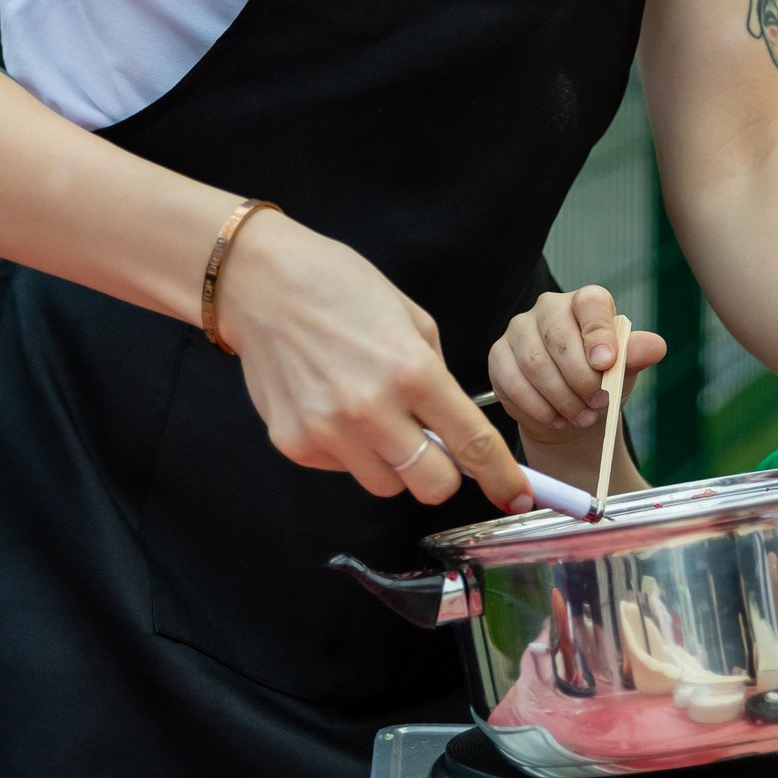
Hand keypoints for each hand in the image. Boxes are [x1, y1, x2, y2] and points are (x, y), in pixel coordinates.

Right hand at [211, 208, 532, 512]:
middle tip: (432, 444)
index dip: (500, 476)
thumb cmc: (340, 287)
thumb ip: (437, 375)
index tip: (516, 494)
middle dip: (443, 472)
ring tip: (374, 417)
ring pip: (387, 486)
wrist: (261, 284)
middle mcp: (372, 411)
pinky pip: (343, 470)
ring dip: (394, 463)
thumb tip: (450, 422)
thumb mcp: (411, 317)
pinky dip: (350, 451)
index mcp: (412, 372)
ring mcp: (329, 433)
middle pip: (432, 486)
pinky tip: (334, 408)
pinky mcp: (294, 445)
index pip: (471, 443)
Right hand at [488, 284, 666, 491]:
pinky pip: (513, 381)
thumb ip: (636, 354)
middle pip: (559, 337)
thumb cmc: (602, 382)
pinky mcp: (499, 355)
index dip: (598, 333)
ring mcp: (519, 329)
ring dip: (561, 397)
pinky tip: (555, 418)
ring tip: (581, 416)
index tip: (607, 363)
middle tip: (598, 402)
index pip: (590, 303)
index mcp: (585, 302)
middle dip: (580, 378)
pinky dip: (537, 406)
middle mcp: (549, 307)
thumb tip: (656, 347)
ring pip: (535, 363)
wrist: (572, 412)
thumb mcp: (624, 369)